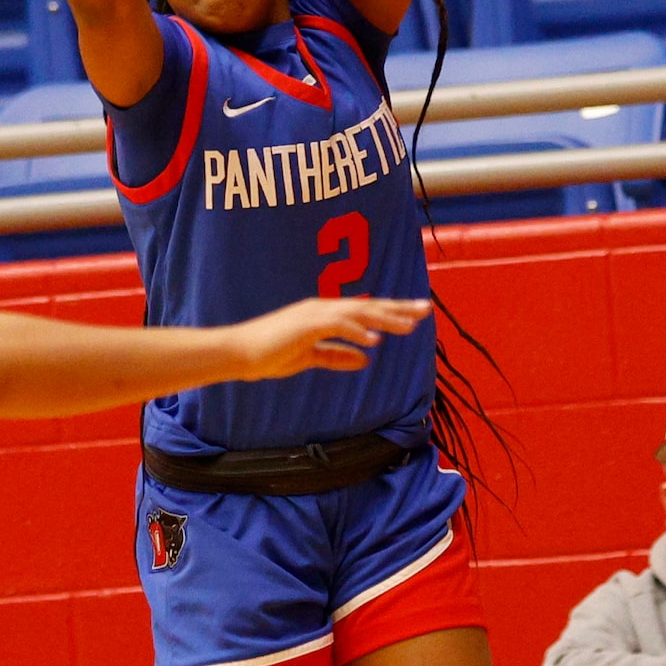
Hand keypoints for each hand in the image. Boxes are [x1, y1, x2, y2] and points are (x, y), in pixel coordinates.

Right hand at [233, 295, 430, 380]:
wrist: (238, 354)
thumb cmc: (268, 355)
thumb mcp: (309, 357)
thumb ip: (336, 356)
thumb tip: (366, 359)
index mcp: (324, 315)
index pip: (365, 311)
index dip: (391, 312)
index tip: (415, 315)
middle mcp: (322, 308)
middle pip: (368, 306)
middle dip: (399, 308)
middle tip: (427, 309)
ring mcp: (313, 313)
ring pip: (358, 312)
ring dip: (384, 318)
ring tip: (409, 325)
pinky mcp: (305, 324)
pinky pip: (336, 325)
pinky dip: (356, 330)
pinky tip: (374, 340)